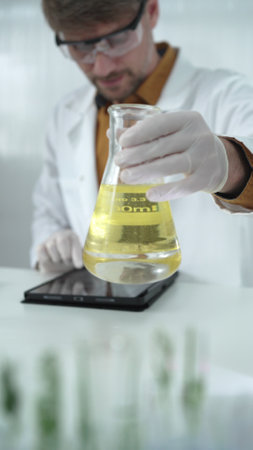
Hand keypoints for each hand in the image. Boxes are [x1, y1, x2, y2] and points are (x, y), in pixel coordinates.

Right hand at [36, 229, 82, 273]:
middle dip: (66, 255)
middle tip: (67, 262)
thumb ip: (81, 258)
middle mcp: (61, 235)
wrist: (57, 261)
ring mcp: (49, 240)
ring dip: (56, 258)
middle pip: (62, 241)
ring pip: (51, 246)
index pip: (75, 244)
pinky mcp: (40, 246)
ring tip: (59, 261)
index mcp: (72, 237)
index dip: (77, 255)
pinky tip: (50, 260)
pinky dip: (46, 258)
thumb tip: (80, 264)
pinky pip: (41, 251)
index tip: (79, 266)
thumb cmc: (70, 257)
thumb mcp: (78, 257)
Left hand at [114, 111, 228, 200]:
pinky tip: (149, 195)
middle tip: (118, 162)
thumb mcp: (171, 132)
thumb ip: (145, 132)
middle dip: (137, 154)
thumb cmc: (186, 144)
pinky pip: (184, 187)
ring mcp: (204, 158)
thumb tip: (113, 134)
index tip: (122, 142)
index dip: (140, 133)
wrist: (220, 161)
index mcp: (188, 119)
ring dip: (145, 171)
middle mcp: (198, 136)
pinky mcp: (205, 178)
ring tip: (125, 177)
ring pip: (170, 165)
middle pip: (162, 146)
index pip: (160, 124)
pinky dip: (166, 191)